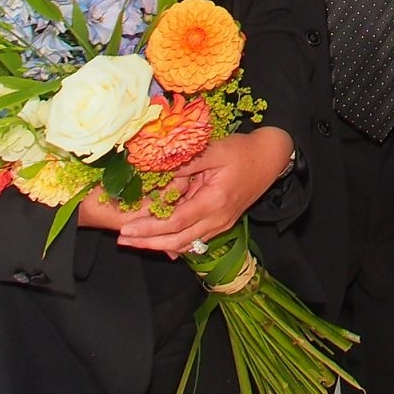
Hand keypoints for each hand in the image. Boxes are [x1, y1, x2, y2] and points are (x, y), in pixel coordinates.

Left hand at [115, 127, 293, 255]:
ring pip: (185, 243)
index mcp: (215, 202)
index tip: (126, 229)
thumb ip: (185, 164)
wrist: (270, 158)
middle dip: (148, 242)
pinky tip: (158, 240)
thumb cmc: (243, 151)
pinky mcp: (221, 223)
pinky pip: (194, 239)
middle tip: (123, 240)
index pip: (175, 223)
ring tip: (134, 240)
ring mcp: (221, 225)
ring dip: (158, 244)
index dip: (149, 228)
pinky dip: (174, 241)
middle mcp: (218, 220)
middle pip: (177, 240)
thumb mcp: (214, 150)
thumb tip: (157, 175)